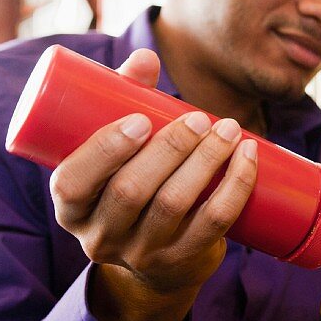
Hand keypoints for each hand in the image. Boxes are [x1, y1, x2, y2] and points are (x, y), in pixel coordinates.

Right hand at [49, 49, 258, 320]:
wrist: (156, 264)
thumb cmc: (131, 183)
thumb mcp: (116, 151)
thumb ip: (122, 99)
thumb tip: (145, 57)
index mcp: (71, 208)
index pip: (73, 183)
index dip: (106, 150)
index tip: (140, 120)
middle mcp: (100, 236)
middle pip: (131, 191)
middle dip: (169, 148)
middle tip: (198, 118)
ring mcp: (143, 254)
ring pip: (174, 205)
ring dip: (206, 160)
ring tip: (228, 128)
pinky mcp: (184, 260)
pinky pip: (214, 222)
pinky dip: (236, 185)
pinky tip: (249, 156)